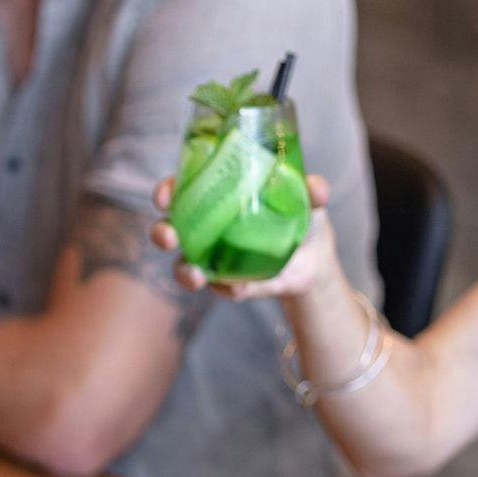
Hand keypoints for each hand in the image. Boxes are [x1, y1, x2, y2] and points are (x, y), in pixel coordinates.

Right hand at [149, 173, 342, 300]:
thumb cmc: (300, 215)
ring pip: (184, 265)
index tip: (165, 196)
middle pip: (169, 229)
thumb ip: (311, 189)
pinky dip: (225, 288)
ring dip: (183, 271)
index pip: (181, 190)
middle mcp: (205, 227)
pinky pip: (219, 287)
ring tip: (194, 275)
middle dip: (162, 234)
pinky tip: (237, 288)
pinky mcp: (228, 282)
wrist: (315, 259)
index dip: (166, 192)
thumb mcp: (307, 198)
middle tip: (169, 237)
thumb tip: (315, 188)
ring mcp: (213, 258)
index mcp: (216, 196)